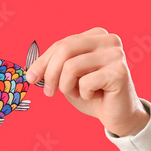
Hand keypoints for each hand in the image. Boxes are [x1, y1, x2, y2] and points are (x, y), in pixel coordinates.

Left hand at [24, 27, 147, 136]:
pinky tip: (94, 95)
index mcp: (96, 35)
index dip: (42, 61)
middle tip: (48, 92)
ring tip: (78, 93)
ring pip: (71, 66)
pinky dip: (83, 94)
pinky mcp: (120, 72)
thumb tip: (30, 70)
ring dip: (67, 86)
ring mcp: (116, 54)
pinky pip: (86, 82)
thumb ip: (55, 66)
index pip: (62, 44)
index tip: (30, 78)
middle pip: (65, 49)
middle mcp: (109, 40)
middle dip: (50, 73)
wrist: (117, 115)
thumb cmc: (92, 94)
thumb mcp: (69, 77)